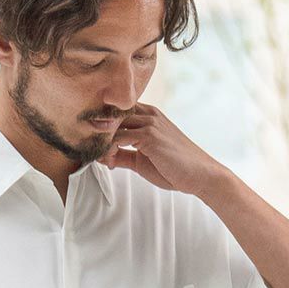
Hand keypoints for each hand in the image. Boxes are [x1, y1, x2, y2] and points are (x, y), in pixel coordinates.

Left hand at [101, 103, 225, 199]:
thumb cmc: (174, 168)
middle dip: (97, 130)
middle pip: (112, 114)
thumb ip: (123, 156)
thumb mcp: (143, 161)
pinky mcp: (149, 136)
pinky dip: (108, 150)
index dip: (103, 125)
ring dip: (101, 142)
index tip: (93, 142)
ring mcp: (149, 123)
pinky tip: (108, 162)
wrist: (199, 175)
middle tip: (88, 148)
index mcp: (148, 115)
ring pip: (113, 124)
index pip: (118, 112)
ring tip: (99, 158)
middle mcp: (148, 114)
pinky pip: (118, 138)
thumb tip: (103, 157)